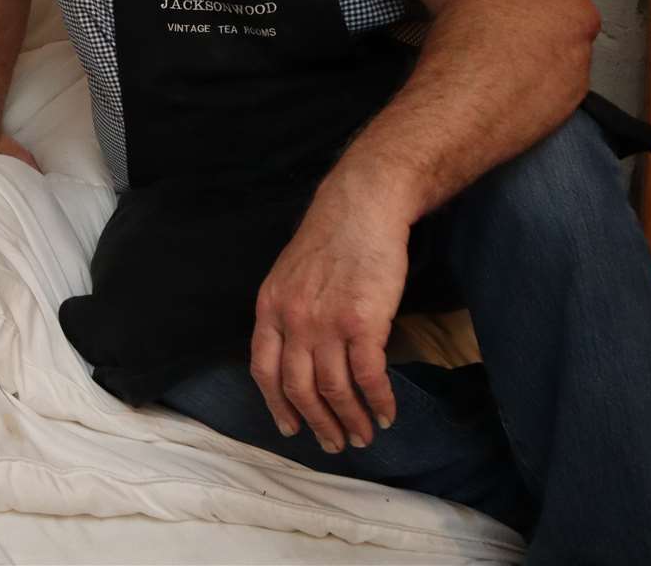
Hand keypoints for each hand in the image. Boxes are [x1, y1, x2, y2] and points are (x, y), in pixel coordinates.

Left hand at [248, 184, 411, 452]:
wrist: (361, 207)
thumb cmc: (331, 238)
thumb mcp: (290, 274)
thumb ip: (287, 312)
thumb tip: (298, 353)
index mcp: (269, 308)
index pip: (263, 370)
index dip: (276, 404)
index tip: (289, 427)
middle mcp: (293, 320)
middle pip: (299, 388)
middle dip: (317, 423)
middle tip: (334, 443)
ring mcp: (326, 323)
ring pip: (333, 389)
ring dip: (350, 420)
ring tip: (363, 435)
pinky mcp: (364, 323)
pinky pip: (368, 377)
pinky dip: (378, 401)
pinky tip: (386, 413)